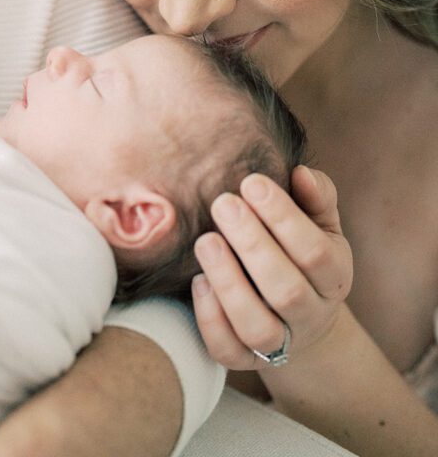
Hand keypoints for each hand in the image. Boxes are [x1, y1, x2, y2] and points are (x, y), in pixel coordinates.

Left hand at [191, 166, 352, 371]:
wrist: (300, 316)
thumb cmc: (301, 251)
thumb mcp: (319, 222)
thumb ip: (316, 196)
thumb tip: (301, 173)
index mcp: (334, 276)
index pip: (315, 252)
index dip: (283, 217)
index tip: (251, 182)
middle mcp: (312, 314)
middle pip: (286, 290)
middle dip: (252, 244)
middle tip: (222, 203)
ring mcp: (281, 343)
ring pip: (258, 327)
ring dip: (229, 283)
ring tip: (205, 241)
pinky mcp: (245, 360)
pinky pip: (229, 351)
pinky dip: (211, 320)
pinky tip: (198, 281)